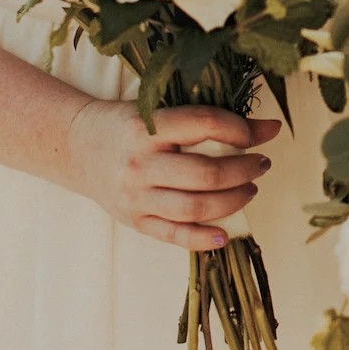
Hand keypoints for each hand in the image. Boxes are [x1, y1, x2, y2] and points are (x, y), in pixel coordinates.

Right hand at [63, 99, 280, 249]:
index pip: (205, 124)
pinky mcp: (135, 221)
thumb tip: (271, 128)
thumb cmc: (127, 125)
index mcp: (146, 126)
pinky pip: (175, 236)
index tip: (256, 135)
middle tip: (262, 165)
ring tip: (250, 189)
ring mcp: (135, 196)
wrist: (77, 147)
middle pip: (206, 173)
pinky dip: (204, 238)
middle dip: (245, 169)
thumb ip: (210, 119)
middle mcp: (139, 163)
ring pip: (195, 207)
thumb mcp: (160, 111)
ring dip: (233, 200)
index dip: (240, 129)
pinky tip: (226, 232)